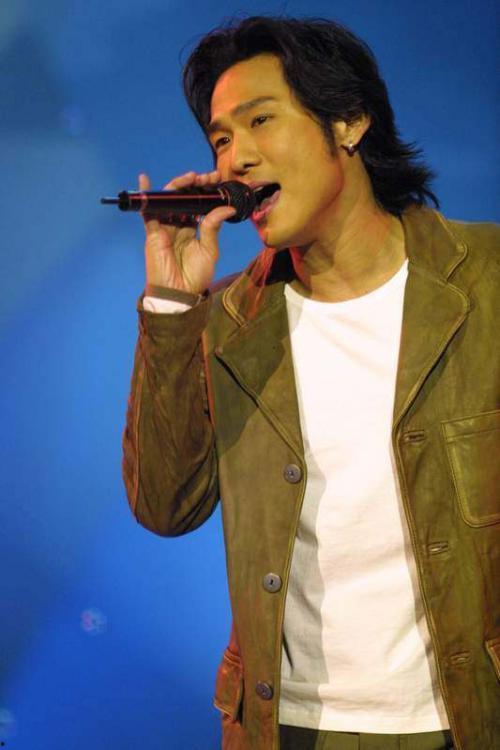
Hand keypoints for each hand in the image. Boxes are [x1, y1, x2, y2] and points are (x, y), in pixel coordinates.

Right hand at [139, 170, 235, 293]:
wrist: (179, 294)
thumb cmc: (195, 277)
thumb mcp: (210, 251)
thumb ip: (214, 228)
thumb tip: (227, 207)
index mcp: (193, 229)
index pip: (198, 204)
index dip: (206, 191)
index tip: (217, 180)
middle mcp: (178, 225)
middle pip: (184, 198)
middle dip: (195, 184)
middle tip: (208, 177)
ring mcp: (165, 227)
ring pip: (169, 200)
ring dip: (179, 186)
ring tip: (192, 177)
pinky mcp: (153, 233)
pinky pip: (147, 211)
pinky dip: (146, 196)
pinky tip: (145, 180)